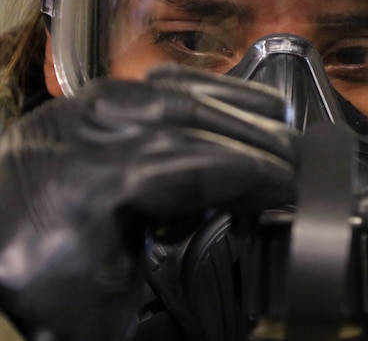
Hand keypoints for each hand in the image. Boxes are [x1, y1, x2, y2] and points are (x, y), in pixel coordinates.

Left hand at [0, 65, 298, 340]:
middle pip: (189, 120)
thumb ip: (192, 257)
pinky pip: (141, 86)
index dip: (259, 176)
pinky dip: (192, 89)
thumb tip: (261, 222)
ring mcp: (67, 117)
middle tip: (300, 161)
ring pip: (168, 92)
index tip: (297, 190)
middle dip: (256, 139)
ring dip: (231, 106)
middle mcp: (70, 138)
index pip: (196, 165)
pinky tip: (226, 100)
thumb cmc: (45, 304)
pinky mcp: (69, 112)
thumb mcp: (121, 305)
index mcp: (82, 190)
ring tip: (279, 124)